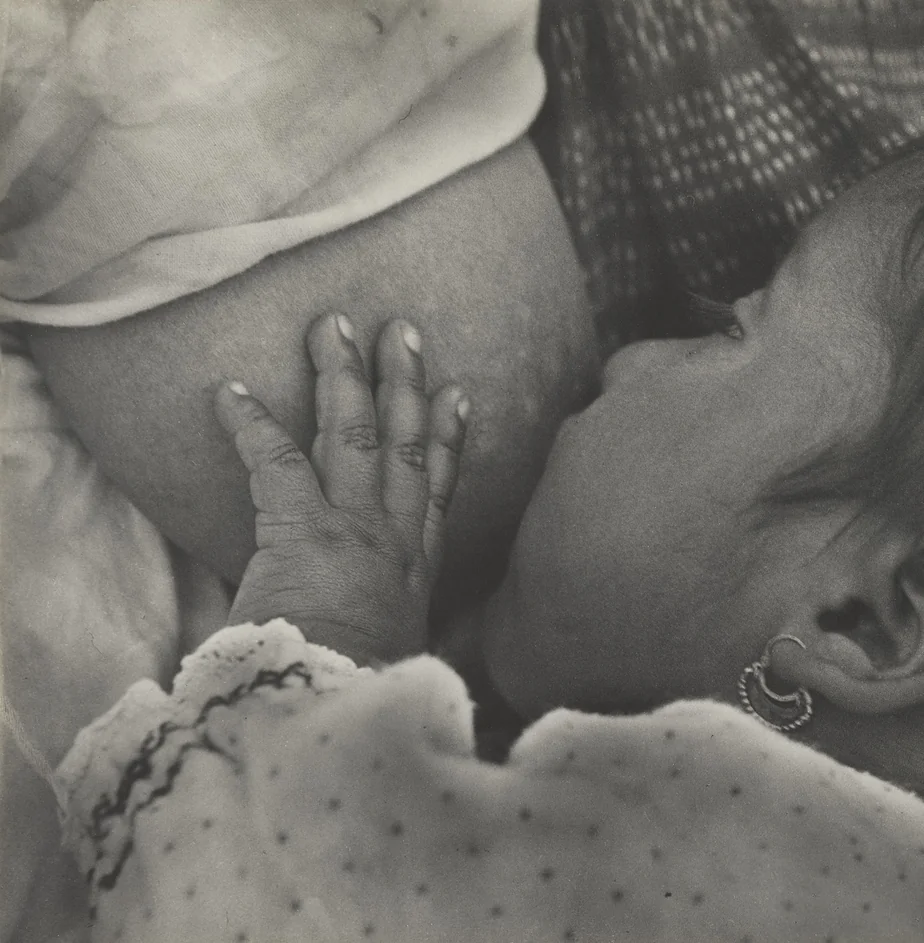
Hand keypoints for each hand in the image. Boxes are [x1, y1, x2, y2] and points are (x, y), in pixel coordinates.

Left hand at [213, 314, 467, 664]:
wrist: (338, 709)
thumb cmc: (359, 693)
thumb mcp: (397, 661)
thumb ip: (392, 633)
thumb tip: (386, 640)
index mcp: (415, 568)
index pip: (435, 486)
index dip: (447, 435)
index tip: (457, 394)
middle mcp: (393, 537)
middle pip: (401, 442)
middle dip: (402, 382)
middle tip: (400, 332)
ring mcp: (352, 526)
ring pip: (354, 433)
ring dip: (346, 376)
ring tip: (337, 327)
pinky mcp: (302, 528)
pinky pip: (274, 461)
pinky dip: (251, 424)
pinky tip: (232, 388)